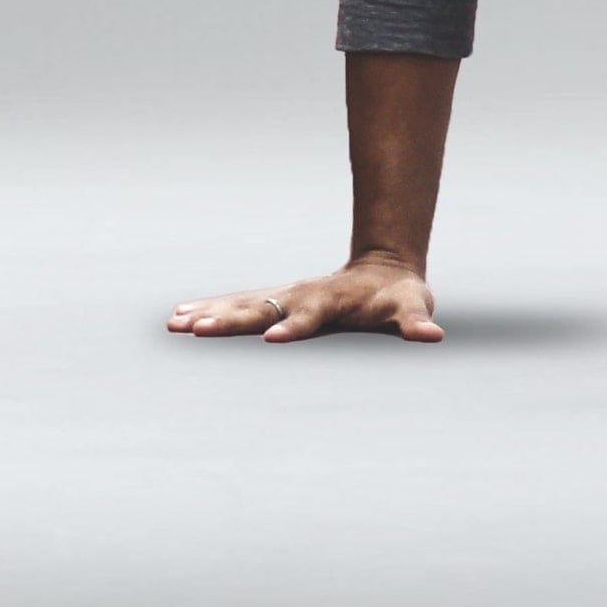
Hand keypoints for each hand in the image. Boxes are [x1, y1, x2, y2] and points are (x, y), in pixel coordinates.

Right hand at [170, 253, 440, 343]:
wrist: (383, 267)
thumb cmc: (399, 297)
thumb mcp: (412, 307)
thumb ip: (417, 322)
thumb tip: (432, 336)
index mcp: (330, 301)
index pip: (309, 317)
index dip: (293, 328)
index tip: (272, 340)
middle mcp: (300, 295)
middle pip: (262, 309)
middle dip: (231, 321)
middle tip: (197, 330)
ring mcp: (284, 295)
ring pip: (241, 303)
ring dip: (209, 314)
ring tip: (174, 323)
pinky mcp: (274, 299)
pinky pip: (236, 304)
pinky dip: (208, 309)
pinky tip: (177, 317)